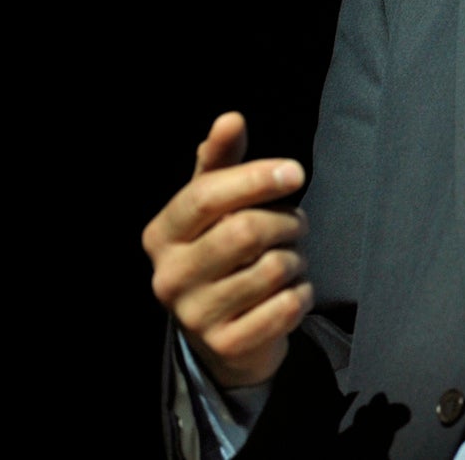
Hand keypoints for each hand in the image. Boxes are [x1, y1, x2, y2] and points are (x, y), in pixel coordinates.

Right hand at [143, 112, 311, 388]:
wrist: (225, 333)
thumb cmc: (222, 252)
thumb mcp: (215, 206)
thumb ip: (221, 162)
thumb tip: (229, 119)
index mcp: (162, 235)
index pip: (206, 195)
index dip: (255, 178)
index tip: (295, 172)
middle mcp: (169, 277)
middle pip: (246, 230)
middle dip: (286, 222)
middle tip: (294, 226)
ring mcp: (195, 317)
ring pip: (273, 268)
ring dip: (297, 259)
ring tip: (288, 262)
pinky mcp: (228, 346)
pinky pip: (286, 306)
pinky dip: (302, 294)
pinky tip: (290, 294)